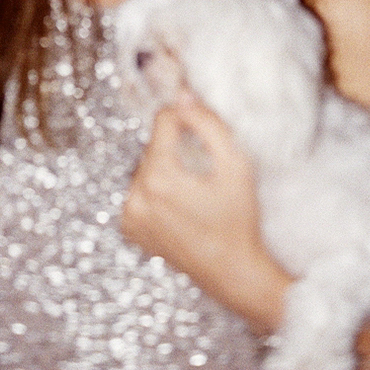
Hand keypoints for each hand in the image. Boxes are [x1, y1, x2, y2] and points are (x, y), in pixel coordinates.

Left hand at [121, 94, 289, 332]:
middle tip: (203, 168)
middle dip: (176, 147)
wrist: (232, 273)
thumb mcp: (236, 165)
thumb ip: (209, 124)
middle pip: (153, 144)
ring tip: (192, 189)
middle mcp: (136, 196)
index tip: (203, 133)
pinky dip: (156, 189)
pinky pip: (139, 189)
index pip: (162, 121)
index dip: (187, 120)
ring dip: (165, 167)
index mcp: (159, 178)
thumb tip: (183, 95)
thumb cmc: (239, 220)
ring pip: (145, 166)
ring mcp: (129, 215)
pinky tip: (178, 205)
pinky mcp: (129, 227)